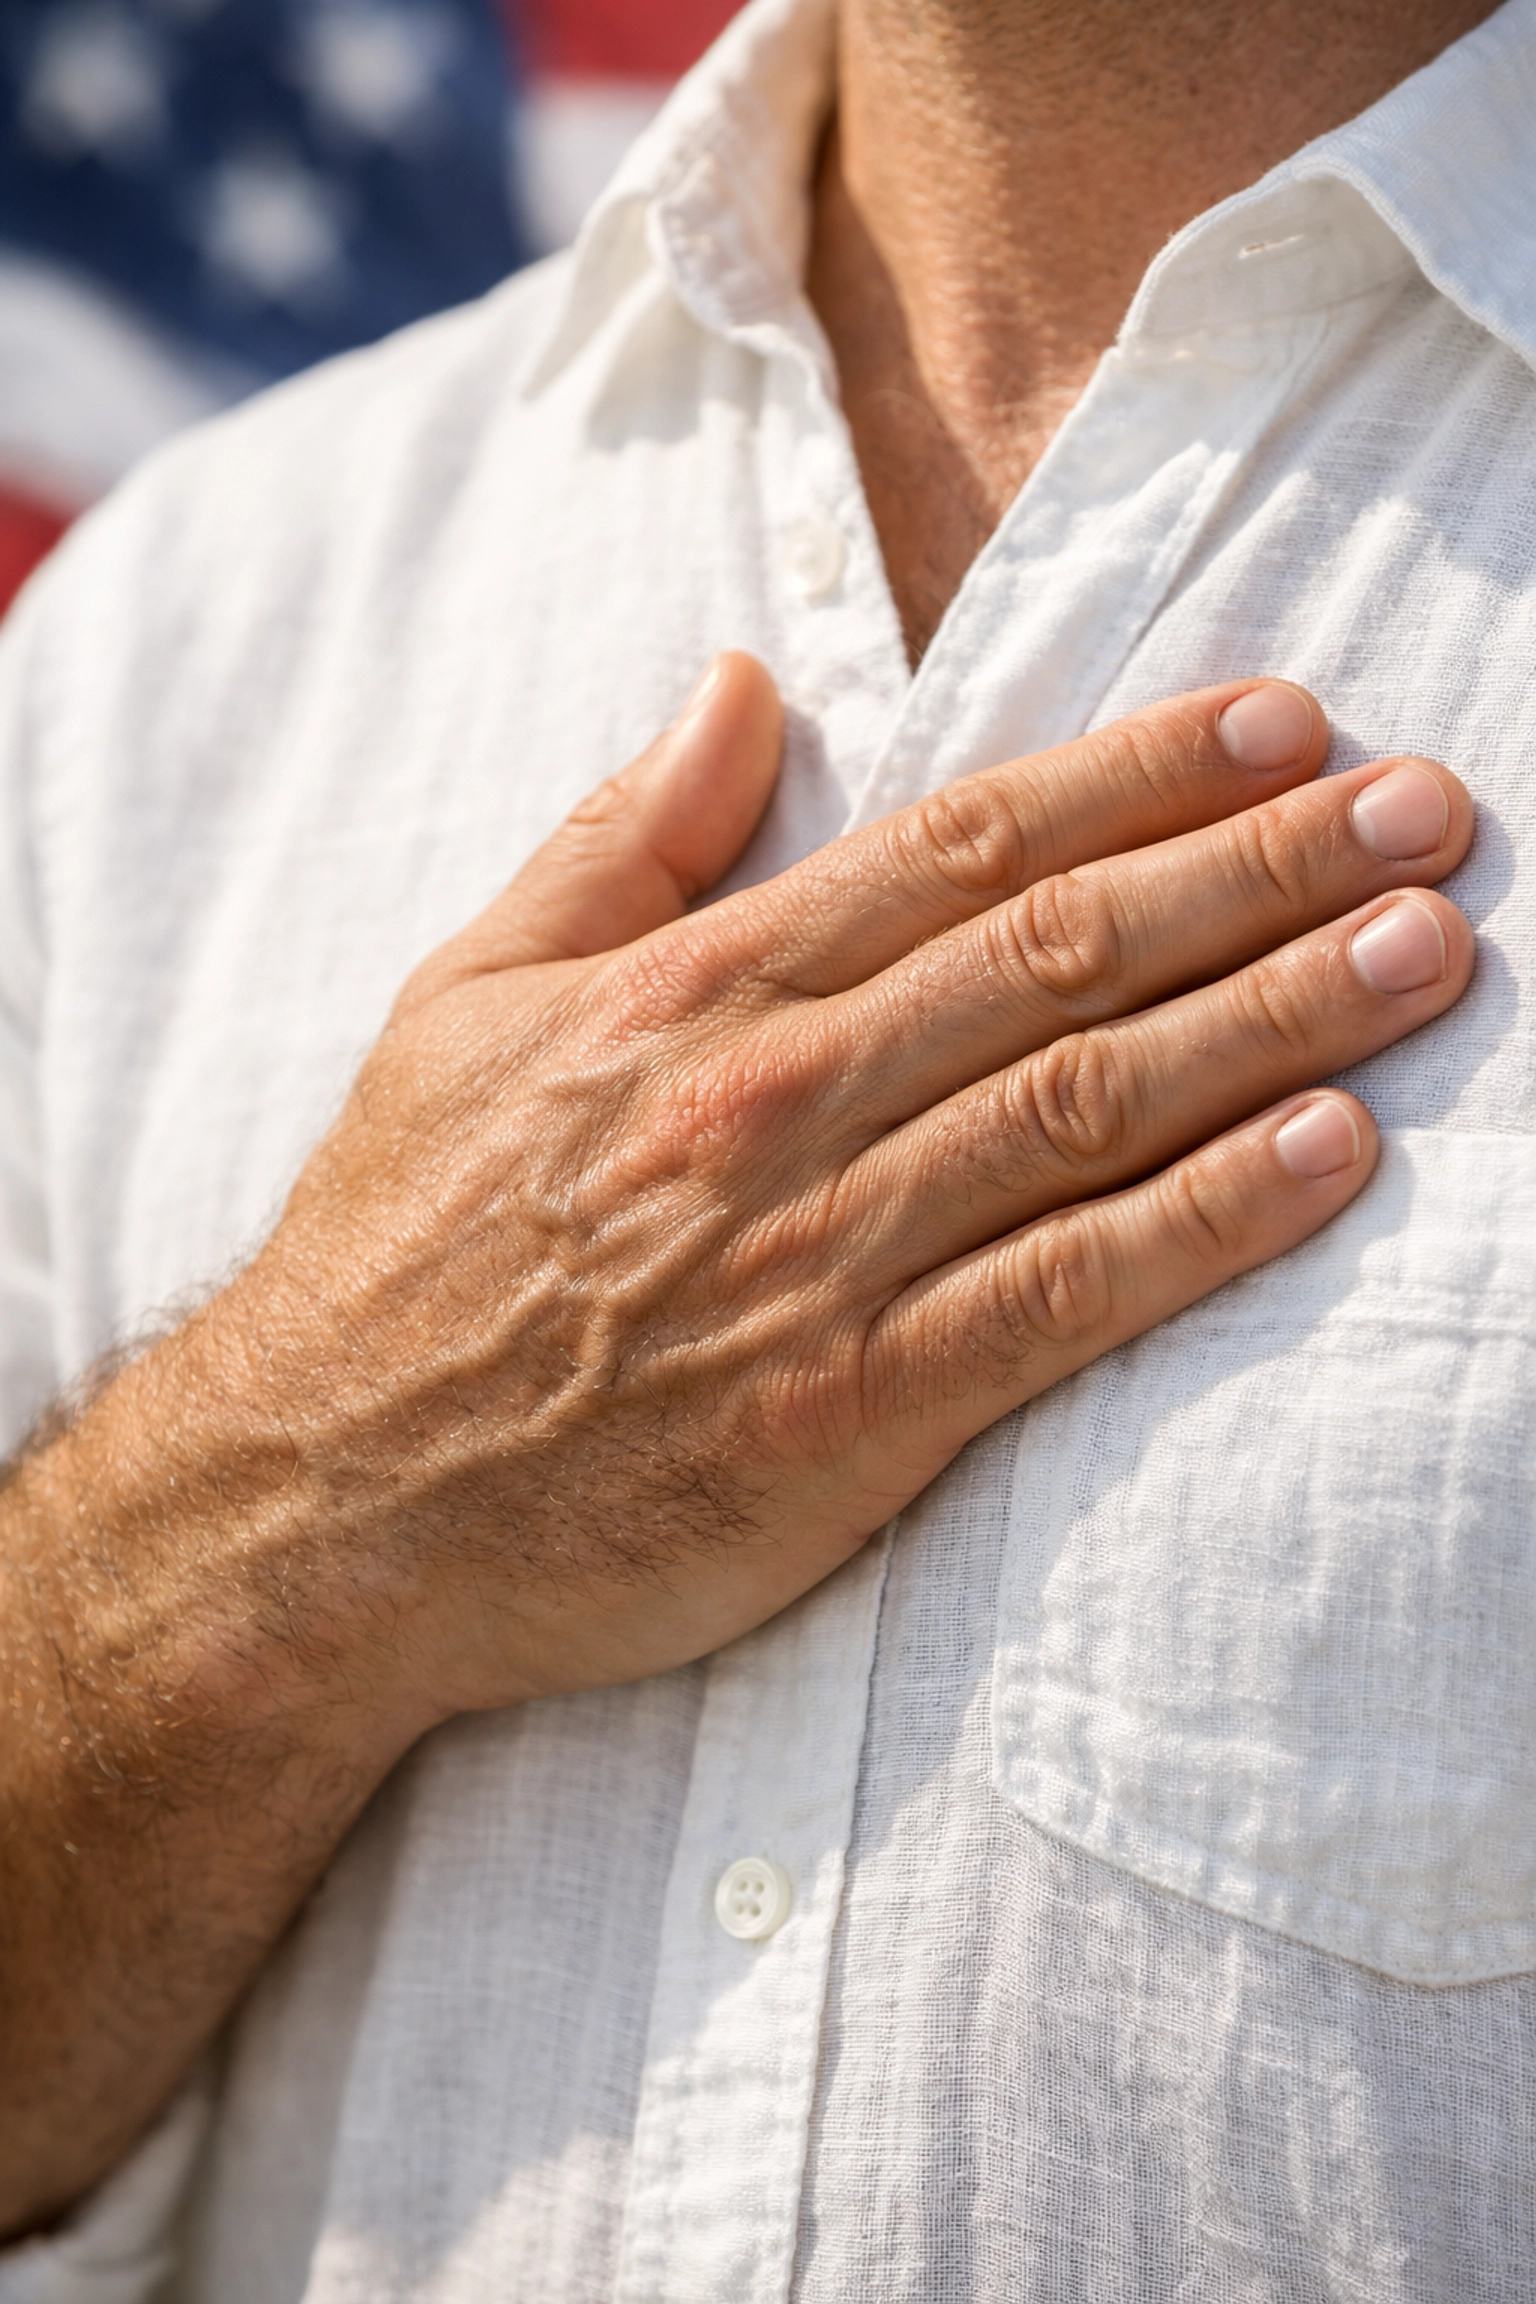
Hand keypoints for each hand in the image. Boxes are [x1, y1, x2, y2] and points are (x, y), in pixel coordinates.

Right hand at [196, 654, 1472, 1716]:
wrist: (324, 1504)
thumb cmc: (400, 1244)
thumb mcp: (466, 996)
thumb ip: (621, 837)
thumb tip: (738, 680)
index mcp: (697, 988)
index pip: (961, 844)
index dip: (1139, 775)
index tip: (1283, 722)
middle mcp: (777, 1099)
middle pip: (1064, 950)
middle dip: (1265, 867)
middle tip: (1432, 810)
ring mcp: (818, 1256)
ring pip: (1091, 1101)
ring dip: (1280, 1015)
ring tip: (1429, 950)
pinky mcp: (849, 1414)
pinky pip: (1063, 1296)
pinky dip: (1207, 1220)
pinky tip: (1332, 1156)